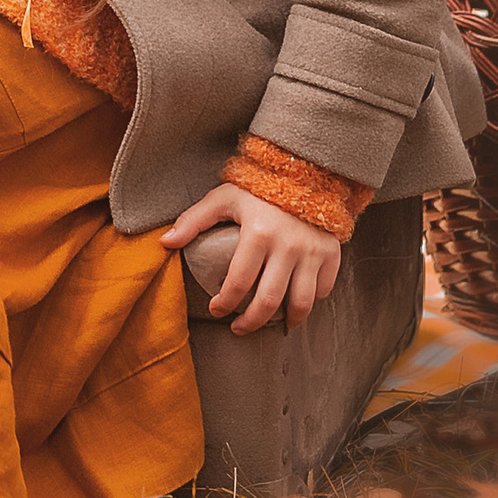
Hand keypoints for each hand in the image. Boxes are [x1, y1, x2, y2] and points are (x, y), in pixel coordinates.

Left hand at [162, 183, 342, 335]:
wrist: (305, 170)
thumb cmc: (258, 187)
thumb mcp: (223, 198)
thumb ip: (193, 221)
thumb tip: (165, 243)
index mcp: (258, 233)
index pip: (239, 283)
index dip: (225, 303)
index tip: (217, 310)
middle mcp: (289, 246)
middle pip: (269, 301)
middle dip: (250, 322)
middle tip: (238, 327)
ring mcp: (314, 251)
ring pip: (301, 303)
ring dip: (284, 321)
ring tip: (268, 322)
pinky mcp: (332, 253)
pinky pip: (323, 290)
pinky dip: (309, 302)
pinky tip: (294, 302)